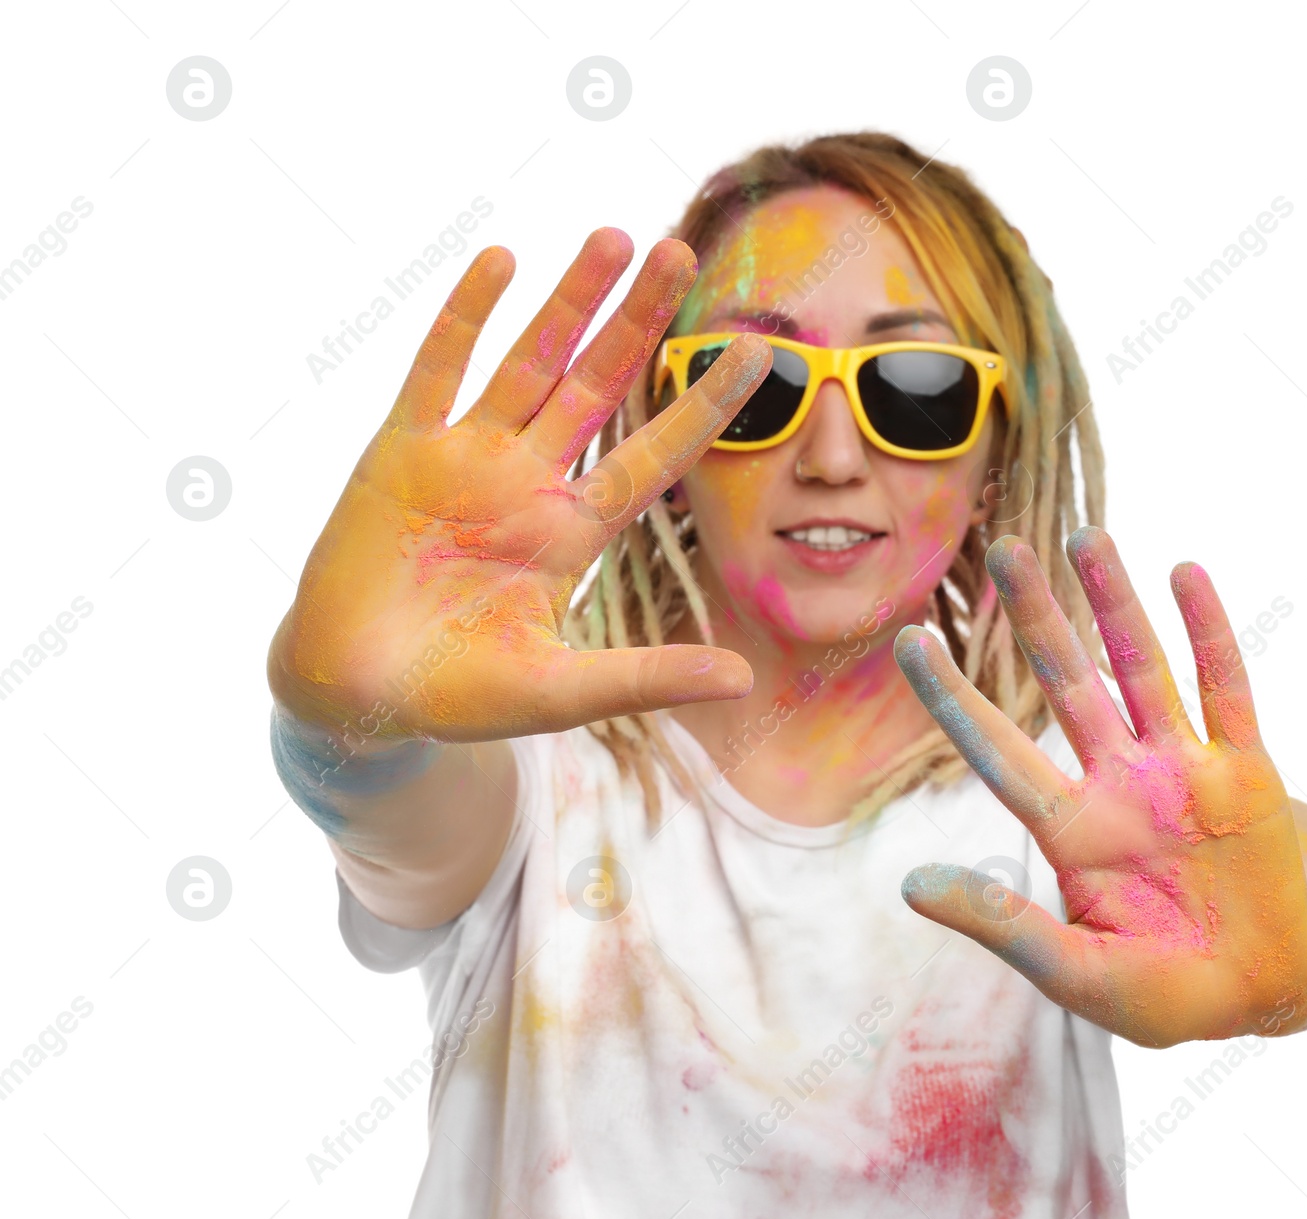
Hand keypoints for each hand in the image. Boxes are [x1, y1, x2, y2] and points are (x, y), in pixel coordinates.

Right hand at [267, 232, 770, 740]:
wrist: (354, 692)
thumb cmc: (458, 696)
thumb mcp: (561, 692)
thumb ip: (645, 678)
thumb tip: (742, 678)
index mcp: (570, 533)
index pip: (652, 455)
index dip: (701, 405)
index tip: (756, 353)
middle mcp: (526, 482)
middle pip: (597, 386)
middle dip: (637, 322)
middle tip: (680, 251)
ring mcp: (464, 459)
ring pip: (528, 364)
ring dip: (568, 302)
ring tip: (614, 238)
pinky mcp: (400, 452)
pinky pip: (437, 370)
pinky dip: (466, 316)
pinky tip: (501, 260)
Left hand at [895, 530, 1306, 1047]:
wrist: (1261, 996)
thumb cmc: (1160, 991)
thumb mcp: (1074, 973)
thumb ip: (1001, 926)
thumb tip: (911, 886)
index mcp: (1071, 832)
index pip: (998, 750)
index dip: (953, 698)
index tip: (907, 639)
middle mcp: (1120, 785)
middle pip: (1068, 684)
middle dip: (1038, 618)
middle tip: (1003, 546)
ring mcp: (1183, 772)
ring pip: (1141, 669)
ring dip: (1115, 603)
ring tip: (1084, 533)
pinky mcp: (1248, 774)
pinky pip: (1227, 690)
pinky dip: (1209, 632)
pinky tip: (1185, 572)